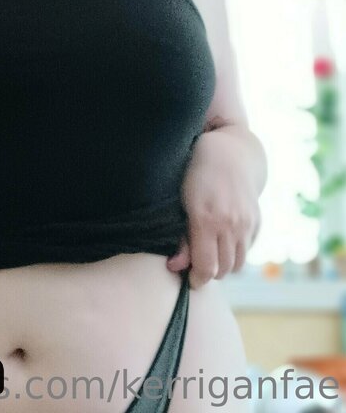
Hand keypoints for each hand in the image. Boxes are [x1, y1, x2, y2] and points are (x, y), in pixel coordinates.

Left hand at [166, 129, 260, 288]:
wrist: (230, 153)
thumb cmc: (196, 174)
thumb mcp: (182, 202)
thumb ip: (182, 237)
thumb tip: (175, 267)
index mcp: (206, 219)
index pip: (206, 267)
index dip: (197, 279)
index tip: (190, 279)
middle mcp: (230, 224)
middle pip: (222, 270)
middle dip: (209, 272)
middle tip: (198, 264)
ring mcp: (246, 224)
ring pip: (237, 264)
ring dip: (224, 265)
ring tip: (210, 254)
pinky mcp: (257, 222)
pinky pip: (247, 251)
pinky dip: (236, 253)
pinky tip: (224, 240)